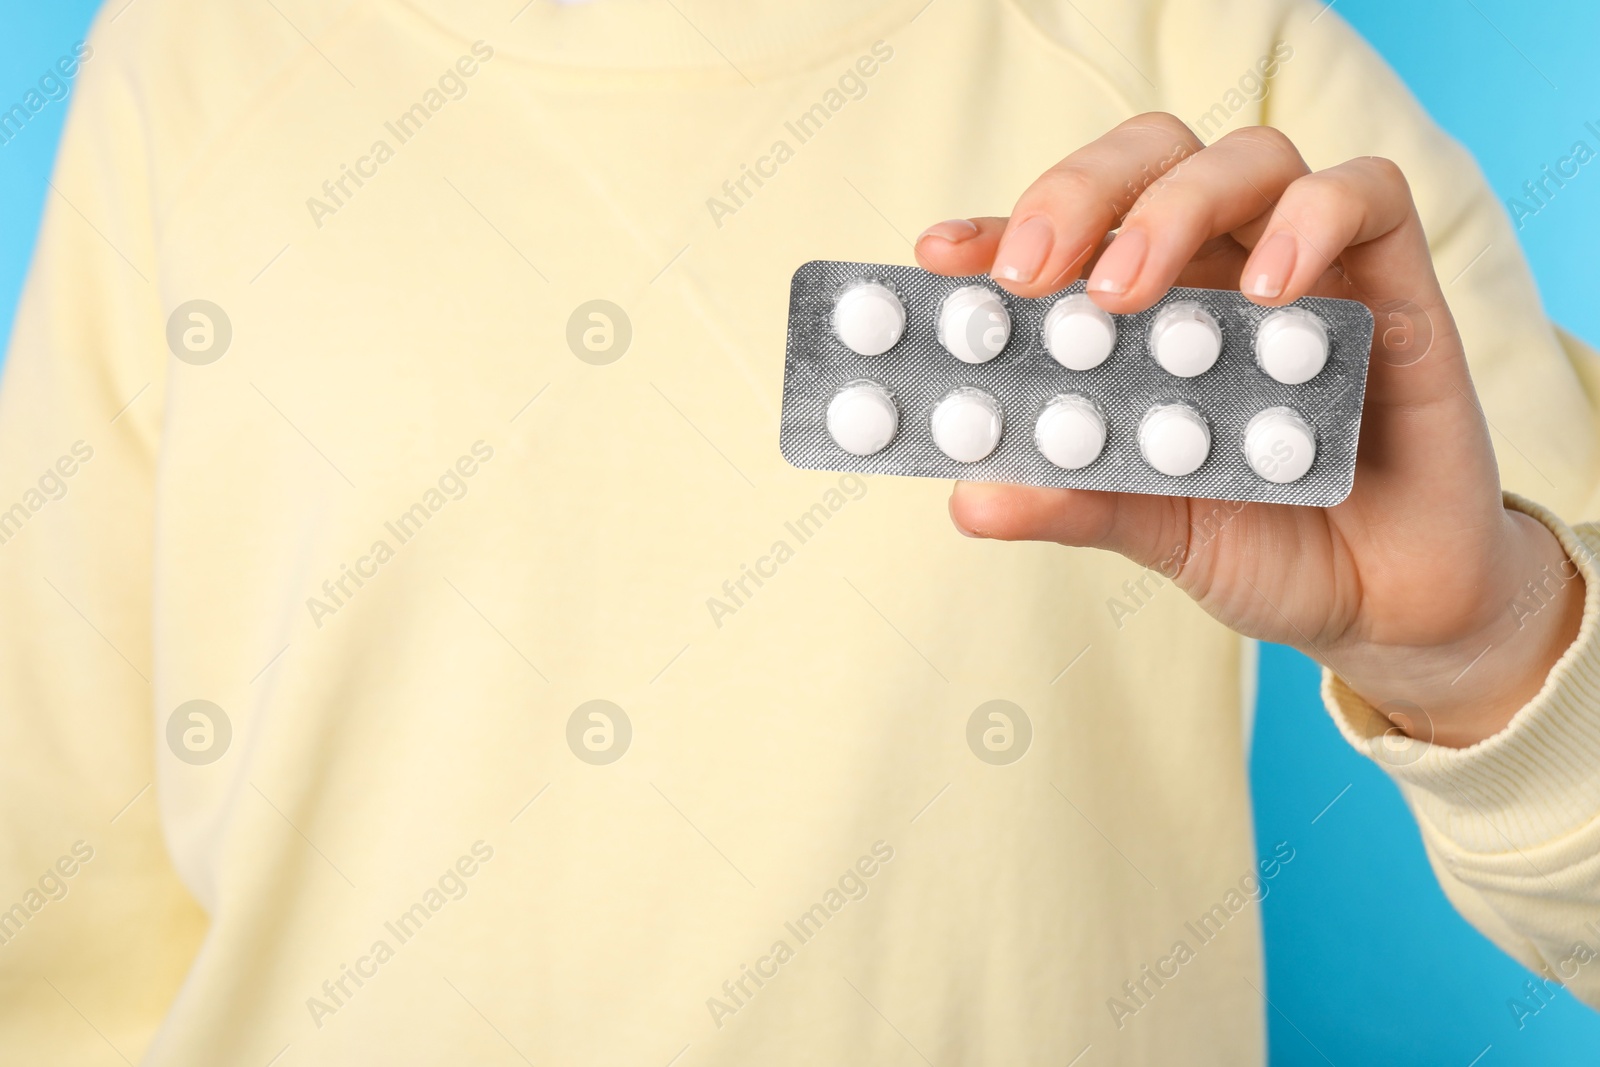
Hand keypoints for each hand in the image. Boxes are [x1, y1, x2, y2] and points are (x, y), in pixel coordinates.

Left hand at [916, 113, 1582, 748]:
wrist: (1386, 606)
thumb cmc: (1264, 544)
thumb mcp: (1154, 530)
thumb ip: (1075, 501)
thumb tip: (969, 500)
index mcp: (1145, 312)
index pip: (1068, 235)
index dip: (1000, 230)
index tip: (939, 258)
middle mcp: (1218, 270)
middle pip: (1148, 160)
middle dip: (1078, 196)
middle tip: (1034, 274)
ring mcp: (1307, 267)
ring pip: (1245, 159)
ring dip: (1174, 207)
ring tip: (1127, 290)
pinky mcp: (1397, 281)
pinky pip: (1366, 195)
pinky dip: (1312, 221)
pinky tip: (1270, 290)